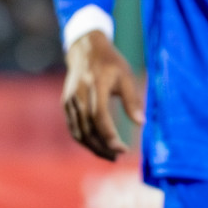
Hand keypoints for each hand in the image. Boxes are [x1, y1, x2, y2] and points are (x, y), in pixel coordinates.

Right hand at [61, 30, 143, 160]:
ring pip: (78, 132)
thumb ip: (133, 100)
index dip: (109, 136)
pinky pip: (73, 127)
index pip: (99, 117)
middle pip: (87, 129)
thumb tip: (142, 123)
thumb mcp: (126, 76)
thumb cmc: (111, 63)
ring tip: (109, 155)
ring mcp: (70, 100)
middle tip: (117, 157)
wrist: (86, 50)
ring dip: (93, 147)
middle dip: (102, 147)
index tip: (123, 149)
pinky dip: (84, 140)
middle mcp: (79, 94)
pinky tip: (97, 145)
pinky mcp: (66, 104)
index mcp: (96, 85)